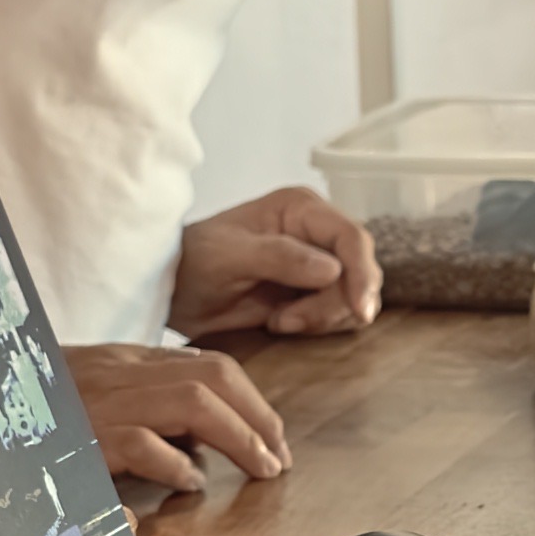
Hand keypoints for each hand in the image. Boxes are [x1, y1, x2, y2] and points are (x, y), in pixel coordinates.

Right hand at [65, 340, 292, 493]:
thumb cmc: (38, 412)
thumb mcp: (97, 402)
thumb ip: (146, 415)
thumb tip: (201, 448)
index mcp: (126, 362)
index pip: (208, 365)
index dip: (252, 400)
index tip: (272, 436)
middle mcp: (119, 373)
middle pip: (213, 376)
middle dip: (258, 416)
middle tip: (278, 457)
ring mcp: (101, 402)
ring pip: (191, 401)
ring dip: (238, 437)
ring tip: (259, 468)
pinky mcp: (81, 437)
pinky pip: (140, 443)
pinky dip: (174, 464)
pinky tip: (189, 484)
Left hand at [170, 185, 381, 339]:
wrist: (173, 292)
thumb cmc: (192, 263)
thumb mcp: (228, 256)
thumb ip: (279, 257)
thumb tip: (332, 269)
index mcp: (301, 208)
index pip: (351, 238)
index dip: (362, 274)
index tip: (359, 310)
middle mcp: (317, 231)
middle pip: (360, 271)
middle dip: (333, 304)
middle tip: (285, 321)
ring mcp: (318, 263)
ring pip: (354, 297)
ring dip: (323, 318)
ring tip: (278, 321)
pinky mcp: (314, 293)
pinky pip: (340, 314)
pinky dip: (319, 326)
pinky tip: (281, 323)